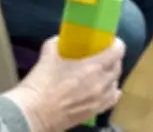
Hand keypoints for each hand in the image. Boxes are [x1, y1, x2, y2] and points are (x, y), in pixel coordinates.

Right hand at [9, 37, 124, 130]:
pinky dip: (111, 92)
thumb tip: (61, 40)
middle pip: (117, 67)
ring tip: (103, 72)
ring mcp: (99, 100)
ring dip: (111, 76)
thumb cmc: (41, 83)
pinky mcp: (94, 112)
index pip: (117, 51)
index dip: (116, 44)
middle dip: (114, 59)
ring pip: (115, 84)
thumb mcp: (48, 55)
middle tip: (104, 55)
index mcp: (93, 67)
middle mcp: (101, 83)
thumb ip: (57, 44)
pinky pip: (111, 100)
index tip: (111, 41)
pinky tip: (106, 90)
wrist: (34, 113)